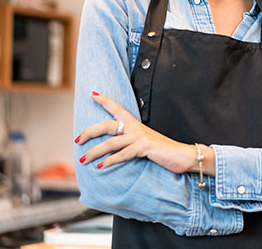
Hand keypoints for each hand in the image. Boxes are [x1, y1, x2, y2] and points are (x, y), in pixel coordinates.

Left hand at [75, 91, 199, 172]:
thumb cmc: (165, 151)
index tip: (93, 94)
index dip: (105, 101)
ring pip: (111, 142)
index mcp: (136, 125)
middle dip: (90, 132)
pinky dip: (110, 161)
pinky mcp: (144, 148)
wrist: (184, 155)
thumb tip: (119, 150)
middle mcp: (136, 128)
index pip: (118, 109)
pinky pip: (122, 154)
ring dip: (94, 152)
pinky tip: (101, 167)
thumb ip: (133, 144)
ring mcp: (140, 137)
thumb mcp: (146, 144)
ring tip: (83, 159)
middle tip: (77, 140)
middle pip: (107, 125)